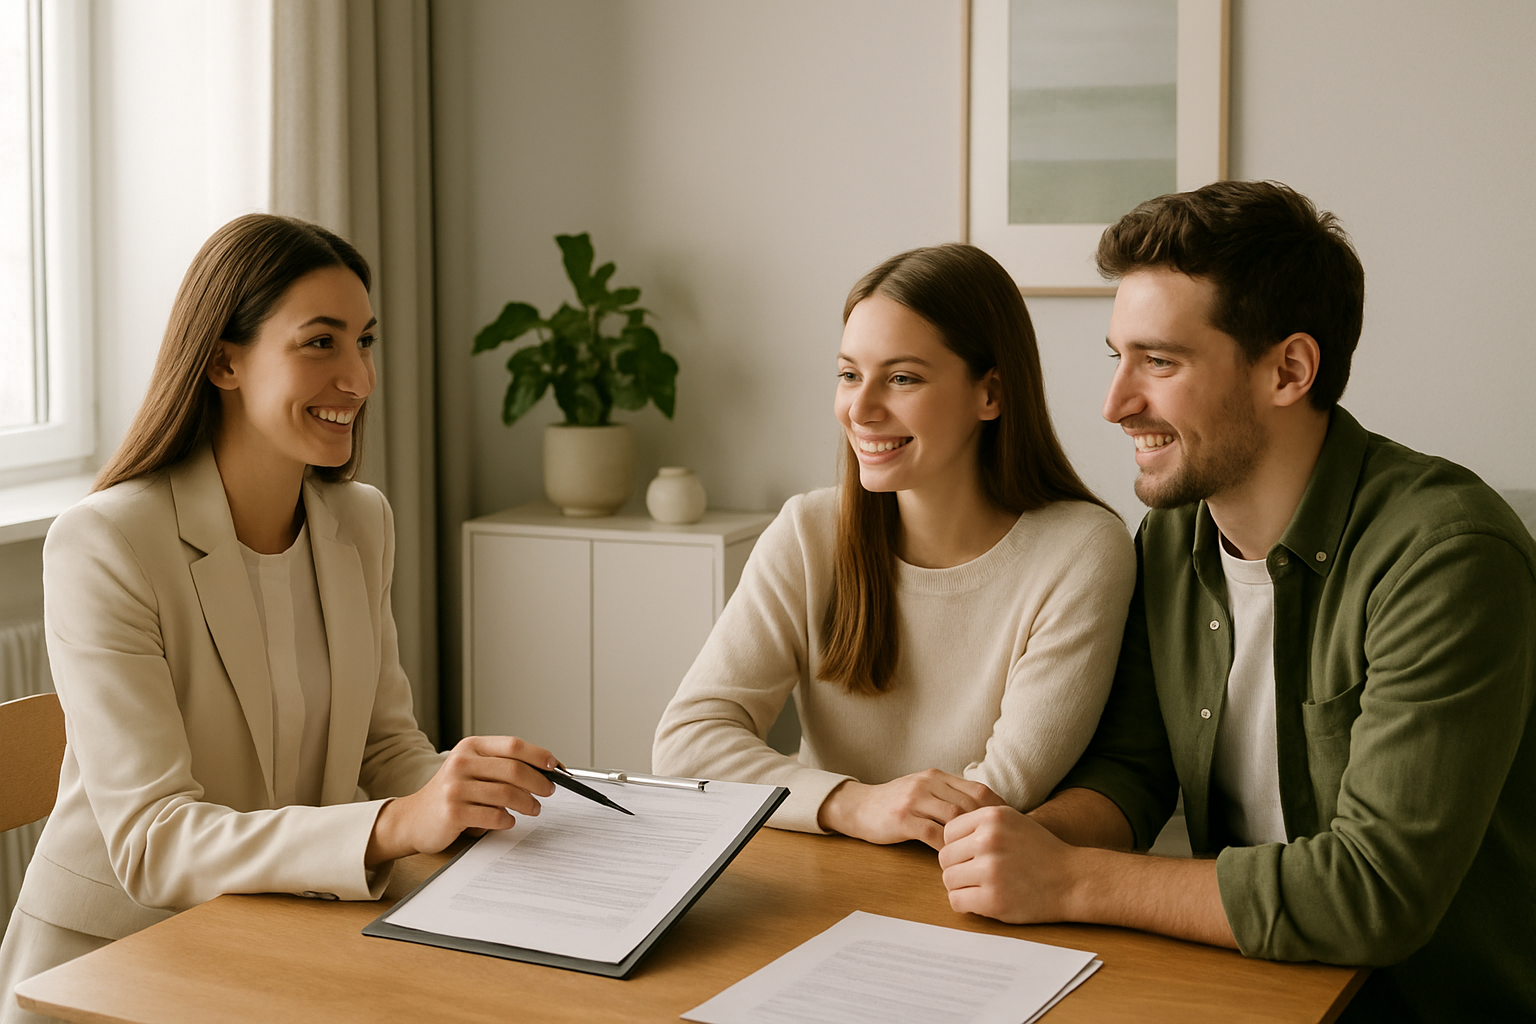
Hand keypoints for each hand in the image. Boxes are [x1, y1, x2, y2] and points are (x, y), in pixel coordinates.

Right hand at [366, 735, 557, 865]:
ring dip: (528, 803)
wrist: (413, 818)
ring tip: (533, 809)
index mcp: (471, 747)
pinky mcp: (453, 812)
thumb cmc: (450, 794)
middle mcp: (462, 763)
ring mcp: (455, 788)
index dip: (539, 755)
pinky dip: (507, 820)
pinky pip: (493, 816)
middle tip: (549, 791)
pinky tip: (508, 820)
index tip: (555, 766)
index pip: (513, 745)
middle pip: (514, 769)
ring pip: (507, 794)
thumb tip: (544, 770)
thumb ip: (501, 766)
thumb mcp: (472, 769)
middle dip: (539, 782)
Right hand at [817, 769, 1005, 849]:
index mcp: (937, 776)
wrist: (858, 807)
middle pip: (970, 803)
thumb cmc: (896, 804)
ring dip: (969, 838)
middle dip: (989, 826)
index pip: (977, 789)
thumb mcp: (924, 792)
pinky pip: (932, 833)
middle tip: (1002, 846)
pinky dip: (947, 847)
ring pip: (954, 817)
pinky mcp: (902, 818)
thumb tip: (986, 815)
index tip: (1011, 829)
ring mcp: (914, 799)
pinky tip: (954, 859)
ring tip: (981, 855)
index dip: (998, 809)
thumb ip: (949, 797)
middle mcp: (927, 783)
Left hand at [938, 805, 1074, 922]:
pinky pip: (957, 901)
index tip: (971, 855)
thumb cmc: (1041, 851)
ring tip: (980, 887)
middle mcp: (989, 840)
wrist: (1072, 879)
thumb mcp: (1012, 821)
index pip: (948, 832)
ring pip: (948, 879)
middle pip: (945, 857)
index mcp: (992, 817)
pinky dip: (965, 903)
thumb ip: (980, 823)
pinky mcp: (994, 900)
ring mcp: (991, 871)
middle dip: (957, 867)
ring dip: (960, 886)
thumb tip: (942, 834)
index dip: (956, 846)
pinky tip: (982, 900)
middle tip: (976, 874)